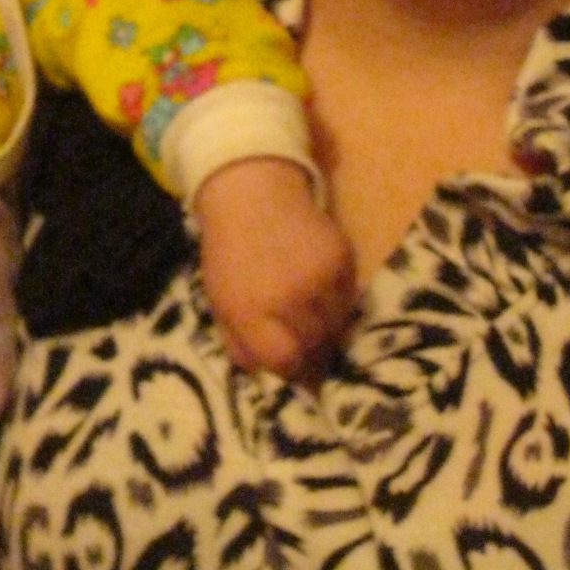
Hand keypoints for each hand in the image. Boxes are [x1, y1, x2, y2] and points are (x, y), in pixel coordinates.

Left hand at [195, 158, 355, 382]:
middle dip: (308, 347)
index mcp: (249, 310)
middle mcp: (287, 298)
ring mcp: (319, 277)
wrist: (251, 194)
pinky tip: (321, 288)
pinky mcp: (342, 258)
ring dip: (326, 326)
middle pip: (314, 345)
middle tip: (300, 335)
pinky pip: (349, 298)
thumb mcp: (220, 301)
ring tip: (310, 311)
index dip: (288, 368)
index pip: (284, 361)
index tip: (288, 361)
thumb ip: (239, 343)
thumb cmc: (230, 253)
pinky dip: (338, 300)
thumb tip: (265, 376)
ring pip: (337, 325)